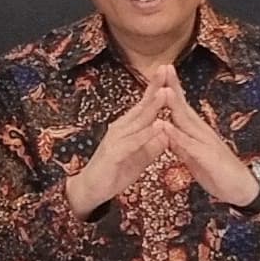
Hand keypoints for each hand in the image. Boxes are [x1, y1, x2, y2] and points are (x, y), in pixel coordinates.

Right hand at [64, 78, 177, 213]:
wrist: (90, 190)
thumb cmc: (115, 172)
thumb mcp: (140, 158)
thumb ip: (153, 146)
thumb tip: (168, 132)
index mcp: (128, 127)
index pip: (145, 105)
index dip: (157, 89)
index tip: (169, 73)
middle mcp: (121, 128)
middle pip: (141, 106)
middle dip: (155, 88)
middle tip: (166, 70)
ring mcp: (116, 139)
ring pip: (138, 121)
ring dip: (152, 107)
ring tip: (166, 92)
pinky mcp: (114, 154)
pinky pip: (133, 142)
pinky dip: (146, 134)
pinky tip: (158, 127)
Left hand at [147, 75, 259, 204]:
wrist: (242, 190)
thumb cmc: (218, 173)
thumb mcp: (193, 157)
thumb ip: (180, 144)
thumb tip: (166, 131)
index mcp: (196, 132)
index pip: (181, 108)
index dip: (170, 90)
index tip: (159, 73)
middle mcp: (201, 132)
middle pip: (184, 107)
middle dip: (172, 87)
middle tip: (163, 66)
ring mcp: (206, 143)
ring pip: (187, 122)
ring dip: (175, 105)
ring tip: (163, 89)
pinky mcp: (207, 157)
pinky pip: (189, 145)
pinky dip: (176, 135)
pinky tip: (165, 127)